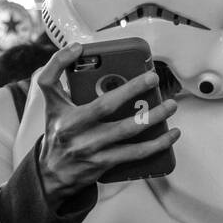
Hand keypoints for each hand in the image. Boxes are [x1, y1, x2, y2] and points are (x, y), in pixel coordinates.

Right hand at [34, 43, 180, 206]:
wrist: (53, 174)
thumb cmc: (58, 133)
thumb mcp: (51, 105)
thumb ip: (55, 76)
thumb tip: (75, 48)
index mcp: (63, 113)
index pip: (53, 83)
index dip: (64, 64)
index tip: (81, 49)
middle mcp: (76, 131)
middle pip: (105, 106)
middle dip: (132, 89)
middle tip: (153, 78)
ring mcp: (91, 149)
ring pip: (127, 131)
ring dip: (153, 117)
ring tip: (170, 105)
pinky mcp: (105, 163)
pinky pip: (136, 153)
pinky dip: (157, 144)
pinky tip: (171, 134)